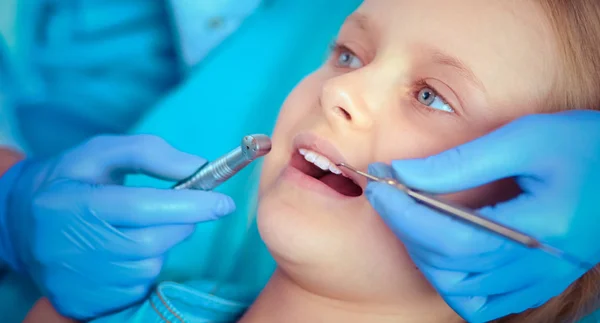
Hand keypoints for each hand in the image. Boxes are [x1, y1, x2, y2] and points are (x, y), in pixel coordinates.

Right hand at [0, 135, 234, 318]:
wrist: (22, 224)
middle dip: (180, 224)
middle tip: (183, 210)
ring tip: (140, 226)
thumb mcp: (101, 152)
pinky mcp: (82, 301)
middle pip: (150, 242)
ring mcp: (76, 279)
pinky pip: (135, 286)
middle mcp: (70, 247)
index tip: (223, 202)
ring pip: (147, 267)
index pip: (141, 207)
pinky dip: (143, 266)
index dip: (187, 205)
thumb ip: (148, 152)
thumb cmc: (70, 181)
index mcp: (73, 203)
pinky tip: (126, 250)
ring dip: (161, 244)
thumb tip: (198, 167)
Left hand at [365, 110, 599, 321]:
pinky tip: (441, 250)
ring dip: (423, 253)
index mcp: (538, 229)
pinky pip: (481, 302)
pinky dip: (451, 281)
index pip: (451, 237)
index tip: (379, 183)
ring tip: (411, 216)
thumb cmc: (584, 146)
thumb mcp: (525, 139)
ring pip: (458, 288)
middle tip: (386, 191)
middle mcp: (536, 265)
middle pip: (449, 263)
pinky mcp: (536, 283)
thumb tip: (403, 173)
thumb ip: (462, 162)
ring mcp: (537, 280)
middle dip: (405, 226)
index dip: (405, 213)